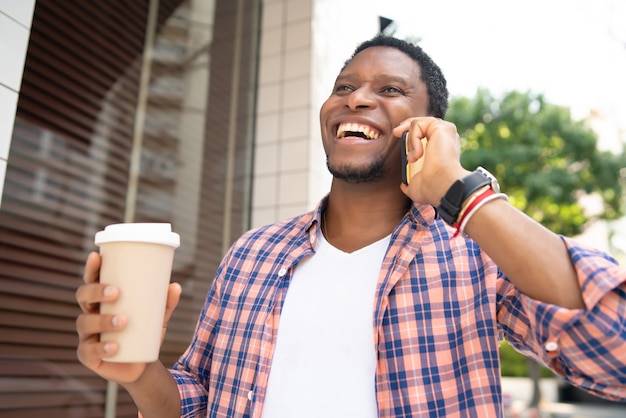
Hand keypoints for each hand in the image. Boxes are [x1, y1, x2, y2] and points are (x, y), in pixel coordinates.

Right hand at [75, 252, 181, 383]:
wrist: (142, 365)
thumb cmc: (144, 332)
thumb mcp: (158, 316)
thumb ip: (166, 302)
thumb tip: (176, 286)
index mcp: (102, 300)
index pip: (91, 280)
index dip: (91, 268)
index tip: (96, 256)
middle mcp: (90, 314)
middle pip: (83, 297)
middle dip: (96, 291)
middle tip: (115, 292)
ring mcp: (86, 335)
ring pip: (85, 323)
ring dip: (103, 320)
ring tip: (124, 321)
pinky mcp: (87, 356)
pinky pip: (88, 351)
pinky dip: (101, 348)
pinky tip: (114, 347)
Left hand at [393, 117, 468, 205]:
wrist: (441, 185)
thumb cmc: (432, 189)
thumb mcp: (416, 186)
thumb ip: (409, 183)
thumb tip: (404, 186)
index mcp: (442, 149)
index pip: (426, 134)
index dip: (411, 134)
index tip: (400, 138)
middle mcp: (446, 138)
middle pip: (423, 123)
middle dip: (406, 126)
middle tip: (396, 133)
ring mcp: (445, 132)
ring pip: (419, 123)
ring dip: (410, 140)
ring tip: (413, 158)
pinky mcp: (442, 128)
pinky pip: (418, 125)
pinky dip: (413, 138)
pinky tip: (417, 154)